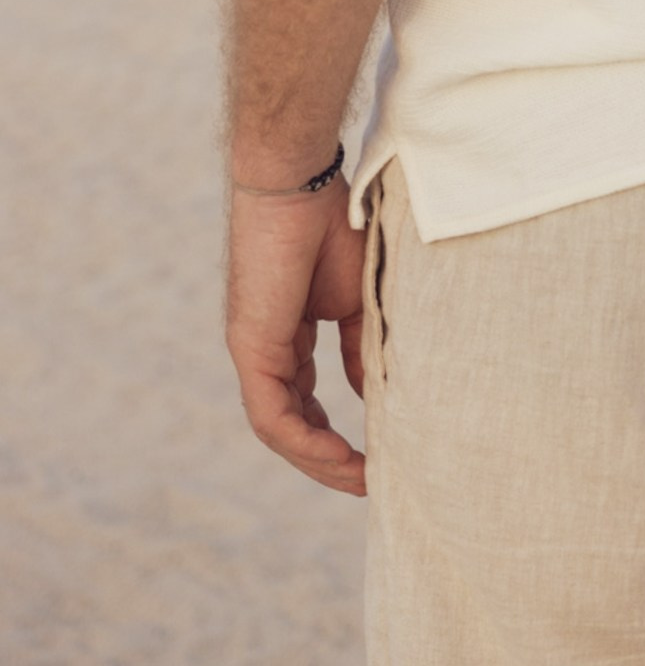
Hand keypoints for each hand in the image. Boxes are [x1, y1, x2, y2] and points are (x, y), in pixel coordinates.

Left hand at [225, 184, 368, 493]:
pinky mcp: (251, 350)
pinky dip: (306, 440)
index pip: (305, 399)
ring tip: (360, 479)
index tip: (372, 454)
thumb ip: (360, 346)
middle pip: (291, 422)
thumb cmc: (330, 223)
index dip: (335, 431)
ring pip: (280, 428)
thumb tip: (371, 393)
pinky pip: (272, 414)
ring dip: (319, 460)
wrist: (298, 184)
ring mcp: (254, 353)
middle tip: (369, 481)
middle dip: (328, 458)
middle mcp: (265, 351)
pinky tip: (337, 456)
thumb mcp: (357, 297)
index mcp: (287, 336)